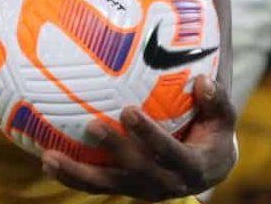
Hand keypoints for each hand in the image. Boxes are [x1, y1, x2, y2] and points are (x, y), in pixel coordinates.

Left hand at [42, 77, 237, 198]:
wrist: (208, 169)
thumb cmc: (213, 131)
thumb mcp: (224, 117)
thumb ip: (216, 100)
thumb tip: (203, 80)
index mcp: (192, 167)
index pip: (170, 154)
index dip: (150, 136)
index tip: (129, 112)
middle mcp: (166, 184)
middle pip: (136, 173)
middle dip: (114, 151)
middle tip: (92, 125)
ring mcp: (142, 190)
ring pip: (108, 186)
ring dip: (78, 173)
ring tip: (49, 157)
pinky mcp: (125, 189)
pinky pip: (97, 186)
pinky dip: (72, 176)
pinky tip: (47, 160)